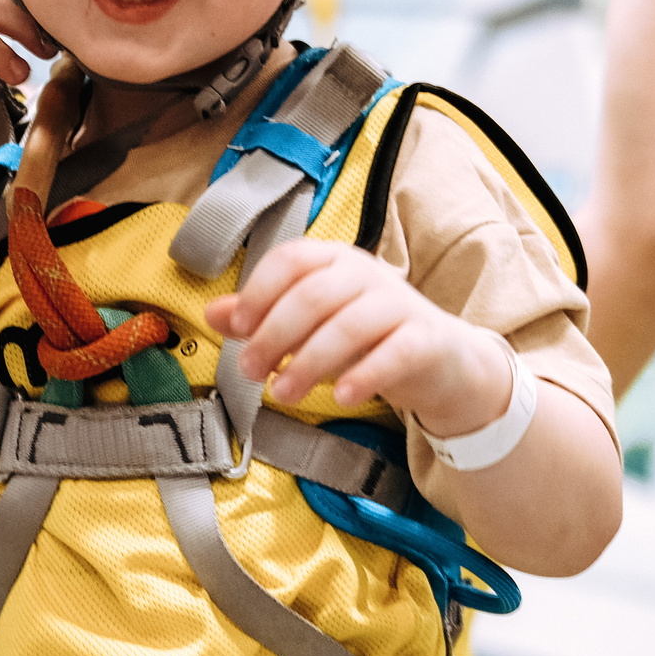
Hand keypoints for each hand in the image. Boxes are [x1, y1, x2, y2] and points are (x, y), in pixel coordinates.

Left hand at [204, 240, 511, 435]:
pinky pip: (393, 353)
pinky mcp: (425, 339)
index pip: (291, 259)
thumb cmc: (367, 338)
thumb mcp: (311, 325)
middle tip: (250, 370)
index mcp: (334, 261)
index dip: (260, 291)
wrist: (441, 361)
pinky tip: (339, 396)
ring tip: (283, 394)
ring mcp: (399, 305)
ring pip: (349, 325)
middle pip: (313, 294)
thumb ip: (264, 317)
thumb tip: (213, 312)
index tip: (238, 326)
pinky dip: (363, 374)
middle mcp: (366, 275)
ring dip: (309, 362)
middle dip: (274, 334)